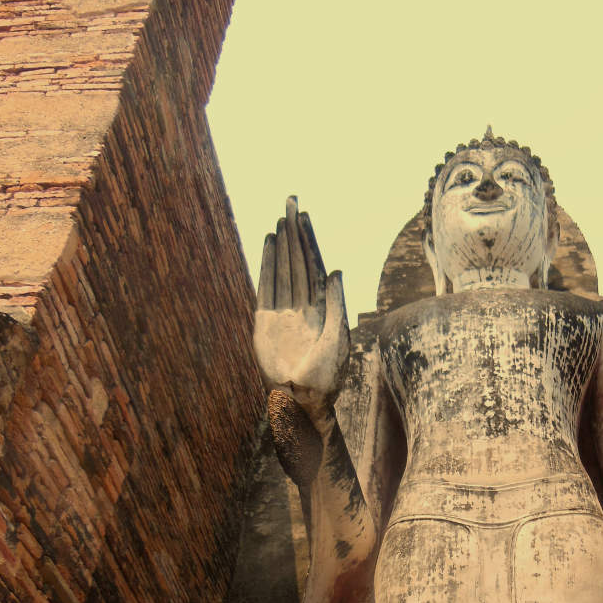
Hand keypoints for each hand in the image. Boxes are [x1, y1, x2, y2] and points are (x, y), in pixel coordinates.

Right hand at [253, 196, 349, 423]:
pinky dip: (266, 265)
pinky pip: (266, 286)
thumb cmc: (326, 377)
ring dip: (282, 244)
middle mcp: (303, 306)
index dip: (309, 240)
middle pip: (298, 260)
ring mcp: (284, 312)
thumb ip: (335, 305)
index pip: (314, 265)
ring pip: (283, 269)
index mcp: (322, 308)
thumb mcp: (337, 339)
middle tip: (290, 201)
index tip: (304, 215)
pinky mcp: (265, 321)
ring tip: (279, 219)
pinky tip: (268, 245)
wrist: (301, 400)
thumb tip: (335, 270)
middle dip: (295, 232)